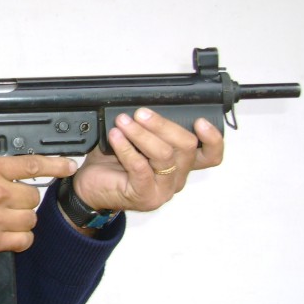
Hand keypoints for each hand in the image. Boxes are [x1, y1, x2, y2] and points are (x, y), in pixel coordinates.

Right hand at [0, 153, 76, 259]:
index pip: (31, 164)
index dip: (55, 164)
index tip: (69, 166)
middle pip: (33, 196)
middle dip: (24, 198)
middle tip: (10, 200)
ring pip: (31, 218)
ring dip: (23, 218)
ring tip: (8, 217)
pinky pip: (24, 240)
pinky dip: (21, 238)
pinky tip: (11, 233)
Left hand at [73, 108, 223, 211]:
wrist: (90, 187)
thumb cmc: (112, 164)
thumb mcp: (135, 141)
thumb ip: (148, 129)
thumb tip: (146, 107)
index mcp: (180, 164)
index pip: (210, 156)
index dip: (213, 139)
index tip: (200, 120)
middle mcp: (176, 178)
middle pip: (186, 147)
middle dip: (162, 125)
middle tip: (141, 113)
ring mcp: (162, 190)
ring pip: (164, 155)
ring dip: (142, 133)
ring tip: (123, 121)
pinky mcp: (145, 196)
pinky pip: (140, 167)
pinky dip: (126, 147)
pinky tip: (115, 136)